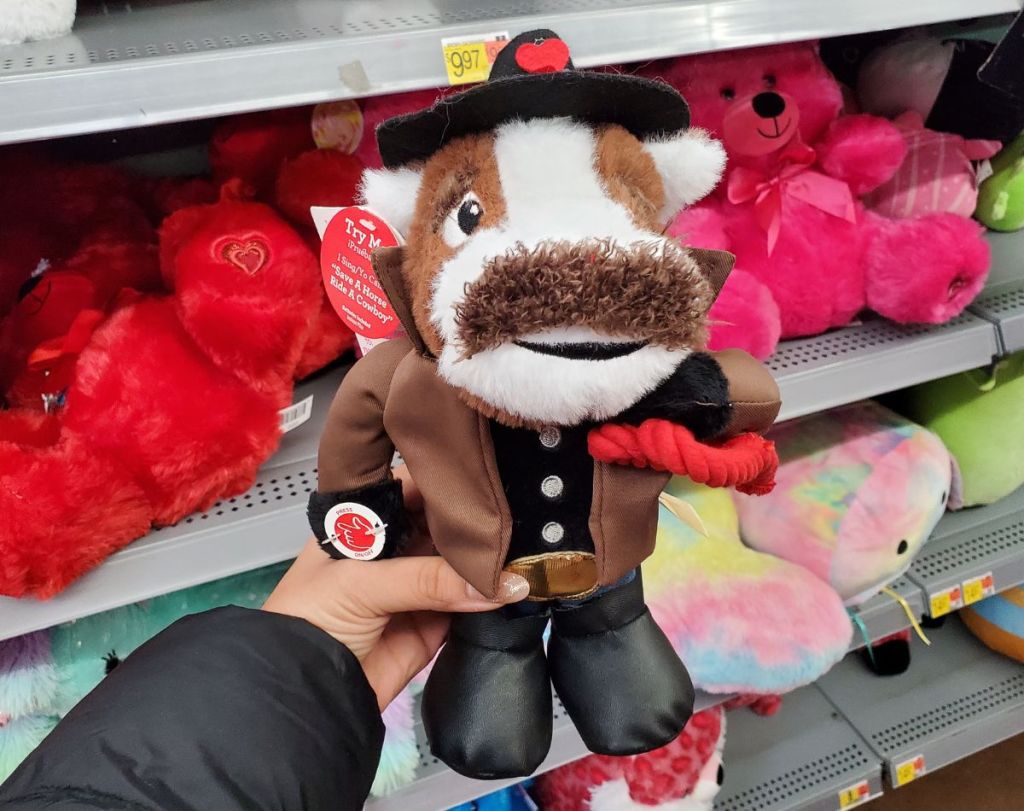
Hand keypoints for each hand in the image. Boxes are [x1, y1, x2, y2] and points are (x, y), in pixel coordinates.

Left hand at [264, 469, 528, 708]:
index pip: (414, 487)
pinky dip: (491, 597)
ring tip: (526, 551)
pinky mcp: (434, 623)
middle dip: (477, 523)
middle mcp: (394, 546)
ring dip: (489, 561)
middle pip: (445, 524)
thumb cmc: (311, 619)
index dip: (448, 481)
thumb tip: (505, 583)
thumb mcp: (362, 584)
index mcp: (365, 521)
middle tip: (519, 518)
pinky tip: (516, 585)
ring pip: (462, 563)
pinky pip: (470, 603)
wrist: (303, 694)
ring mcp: (415, 585)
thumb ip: (430, 579)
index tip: (490, 478)